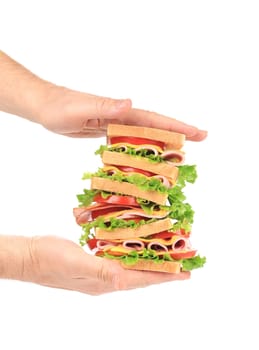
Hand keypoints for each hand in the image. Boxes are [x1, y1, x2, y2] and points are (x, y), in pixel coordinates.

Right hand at [25, 236, 189, 294]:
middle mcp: (105, 280)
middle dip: (162, 271)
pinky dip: (131, 255)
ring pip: (131, 268)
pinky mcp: (92, 262)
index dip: (164, 276)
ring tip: (165, 256)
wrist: (29, 257)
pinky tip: (134, 248)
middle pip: (140, 275)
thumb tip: (122, 279)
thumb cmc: (49, 260)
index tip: (185, 273)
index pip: (141, 279)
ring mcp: (98, 272)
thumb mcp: (74, 262)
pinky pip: (118, 260)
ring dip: (149, 263)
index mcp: (104, 281)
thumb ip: (99, 271)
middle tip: (182, 264)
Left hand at [37, 85, 206, 140]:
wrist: (46, 106)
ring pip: (145, 135)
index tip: (197, 133)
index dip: (176, 126)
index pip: (154, 120)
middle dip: (178, 133)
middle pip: (156, 127)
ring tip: (180, 153)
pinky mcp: (108, 132)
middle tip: (201, 140)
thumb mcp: (82, 107)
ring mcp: (116, 125)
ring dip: (163, 142)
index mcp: (121, 111)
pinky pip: (131, 141)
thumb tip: (131, 103)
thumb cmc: (60, 107)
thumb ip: (106, 105)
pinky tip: (148, 155)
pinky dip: (143, 147)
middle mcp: (122, 117)